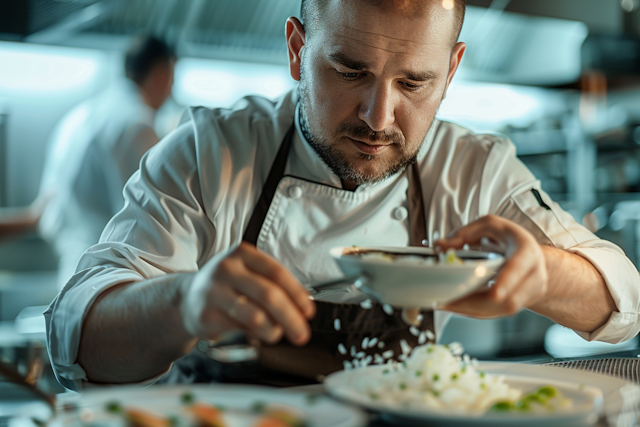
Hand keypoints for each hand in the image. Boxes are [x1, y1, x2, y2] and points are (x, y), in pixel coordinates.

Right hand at [180, 242, 315, 345]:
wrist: (186, 298)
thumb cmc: (226, 285)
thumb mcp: (247, 273)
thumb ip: (273, 286)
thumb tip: (302, 308)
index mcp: (242, 253)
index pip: (277, 273)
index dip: (297, 294)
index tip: (308, 311)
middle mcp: (227, 269)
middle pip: (269, 295)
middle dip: (291, 318)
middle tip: (302, 333)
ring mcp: (214, 292)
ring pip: (256, 316)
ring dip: (274, 330)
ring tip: (277, 333)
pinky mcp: (207, 316)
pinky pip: (241, 330)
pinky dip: (256, 335)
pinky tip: (258, 333)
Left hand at [434, 215, 547, 317]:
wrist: (535, 258)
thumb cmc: (508, 238)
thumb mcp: (488, 226)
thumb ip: (464, 234)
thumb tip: (439, 247)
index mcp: (526, 251)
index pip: (519, 268)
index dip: (507, 281)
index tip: (495, 294)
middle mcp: (533, 274)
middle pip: (509, 298)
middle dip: (476, 303)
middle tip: (447, 301)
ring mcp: (529, 293)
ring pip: (502, 310)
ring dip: (471, 309)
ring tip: (444, 304)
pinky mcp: (520, 304)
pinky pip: (497, 313)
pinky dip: (474, 311)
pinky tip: (455, 306)